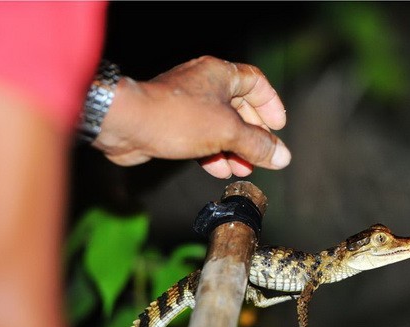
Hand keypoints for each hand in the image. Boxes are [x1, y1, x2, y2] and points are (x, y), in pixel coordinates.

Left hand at [93, 56, 290, 177]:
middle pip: (239, 108)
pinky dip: (213, 153)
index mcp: (220, 74)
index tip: (278, 127)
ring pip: (220, 126)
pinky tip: (219, 170)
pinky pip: (201, 137)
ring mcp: (187, 104)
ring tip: (242, 169)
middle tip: (262, 155)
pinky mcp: (172, 123)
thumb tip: (282, 156)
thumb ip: (257, 145)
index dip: (270, 105)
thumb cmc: (176, 117)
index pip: (256, 83)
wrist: (127, 125)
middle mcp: (204, 84)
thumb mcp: (227, 132)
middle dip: (252, 135)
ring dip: (234, 149)